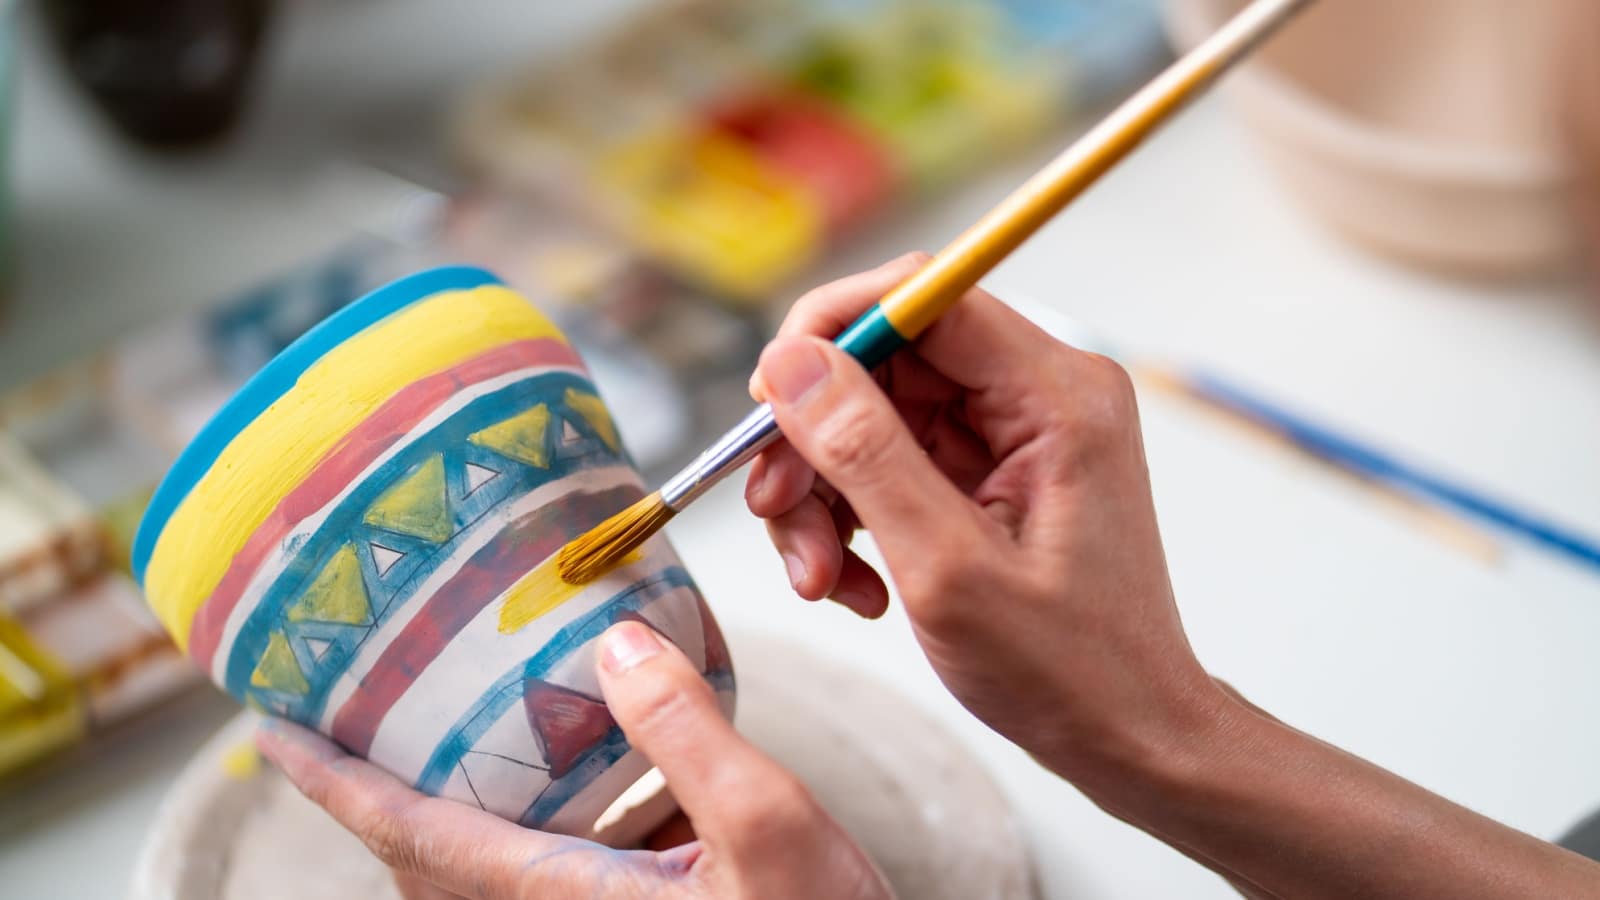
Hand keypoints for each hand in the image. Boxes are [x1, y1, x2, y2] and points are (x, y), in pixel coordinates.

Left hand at [257, 622, 891, 899]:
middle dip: (378, 794)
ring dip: (452, 807)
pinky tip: (601, 767)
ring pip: (488, 871)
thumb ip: (689, 734)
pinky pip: (554, 872)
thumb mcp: (772, 831)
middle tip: (355, 718)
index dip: (334, 781)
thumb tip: (614, 647)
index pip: (412, 836)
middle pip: (430, 861)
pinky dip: (537, 818)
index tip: (272, 729)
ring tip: (454, 732)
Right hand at [746, 253, 1227, 790]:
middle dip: (813, 437)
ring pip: (871, 415)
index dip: (830, 328)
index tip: (766, 395)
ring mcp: (1011, 433)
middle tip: (777, 510)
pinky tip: (855, 585)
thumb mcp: (947, 565)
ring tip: (819, 577)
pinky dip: (851, 518)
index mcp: (1057, 395)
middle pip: (884, 360)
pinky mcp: (986, 472)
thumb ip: (866, 453)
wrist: (1126, 737)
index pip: (923, 296)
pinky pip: (887, 462)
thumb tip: (790, 363)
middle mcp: (1038, 394)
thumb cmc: (1069, 670)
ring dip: (824, 492)